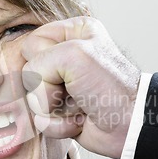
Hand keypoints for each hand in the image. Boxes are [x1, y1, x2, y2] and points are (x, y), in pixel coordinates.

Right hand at [21, 17, 139, 158]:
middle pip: (28, 73)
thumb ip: (38, 62)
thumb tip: (33, 96)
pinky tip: (78, 121)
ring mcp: (61, 86)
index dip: (43, 60)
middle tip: (74, 89)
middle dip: (49, 87)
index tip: (68, 68)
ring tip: (80, 105)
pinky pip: (40, 120)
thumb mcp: (73, 55)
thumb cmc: (110, 86)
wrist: (129, 124)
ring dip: (55, 108)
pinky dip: (58, 125)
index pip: (31, 43)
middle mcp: (65, 58)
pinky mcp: (59, 111)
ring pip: (32, 99)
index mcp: (71, 33)